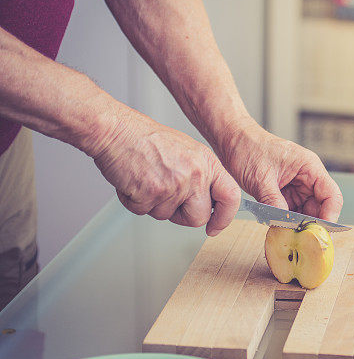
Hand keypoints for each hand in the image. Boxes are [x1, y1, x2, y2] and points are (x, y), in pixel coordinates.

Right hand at [92, 112, 240, 235]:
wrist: (116, 131)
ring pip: (167, 216)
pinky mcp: (151, 193)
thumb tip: (208, 203)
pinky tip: (134, 181)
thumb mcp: (188, 152)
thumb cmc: (147, 140)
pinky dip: (135, 201)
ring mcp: (174, 185)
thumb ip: (201, 177)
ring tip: (147, 179)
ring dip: (153, 205)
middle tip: (167, 199)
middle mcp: (195, 174)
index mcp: (208, 163)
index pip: (231, 196)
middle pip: (198, 217)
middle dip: (182, 216)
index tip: (215, 227)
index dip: (224, 217)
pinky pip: (144, 212)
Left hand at [219, 119, 342, 221]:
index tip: (319, 232)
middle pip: (320, 206)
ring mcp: (297, 185)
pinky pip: (292, 211)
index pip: (331, 195)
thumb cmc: (248, 148)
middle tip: (298, 238)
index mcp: (309, 167)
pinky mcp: (285, 192)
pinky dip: (286, 220)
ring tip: (285, 233)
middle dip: (311, 223)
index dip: (330, 215)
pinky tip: (277, 227)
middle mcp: (307, 177)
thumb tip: (284, 223)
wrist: (232, 140)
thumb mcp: (260, 178)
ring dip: (297, 223)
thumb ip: (273, 202)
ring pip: (306, 211)